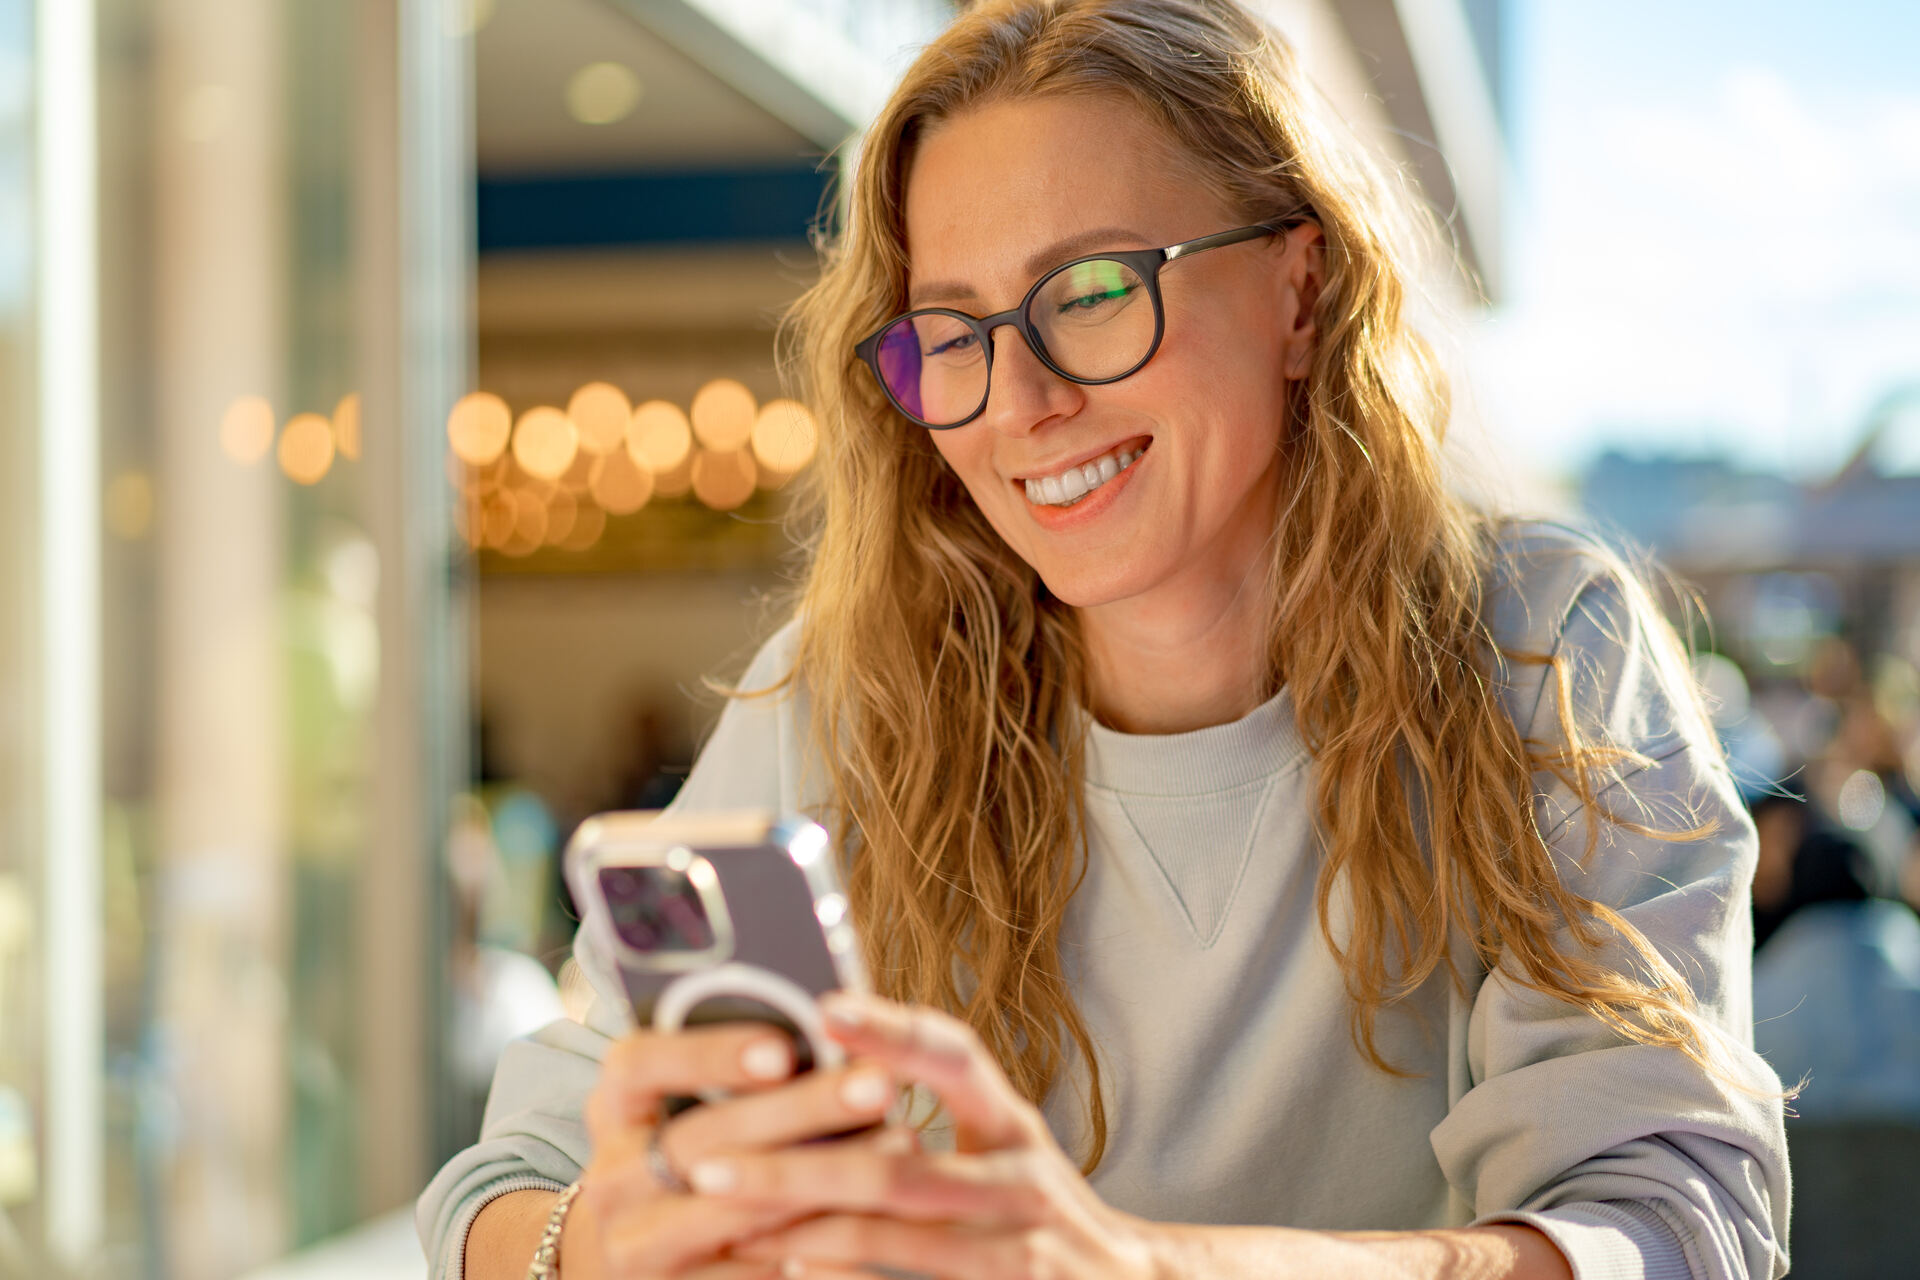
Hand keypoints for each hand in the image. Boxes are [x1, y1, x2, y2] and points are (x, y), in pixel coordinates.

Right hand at [568, 1023, 914, 1279]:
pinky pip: (751, 1269)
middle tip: (876, 1085)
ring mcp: (634, 1243)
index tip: (784, 1048)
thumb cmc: (690, 1143)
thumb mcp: (687, 1100)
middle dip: (798, 1110)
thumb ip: (742, 1066)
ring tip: (898, 1141)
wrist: (643, 1249)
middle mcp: (611, 1176)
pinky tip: (873, 1213)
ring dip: (820, 1176)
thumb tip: (834, 1020)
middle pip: (702, 1139)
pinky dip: (814, 1240)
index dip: (709, 1054)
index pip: (640, 1064)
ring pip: (732, 1208)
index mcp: (614, 1105)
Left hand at [708, 995, 1162, 1279]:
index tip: (823, 1007)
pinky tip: (790, 1267)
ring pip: (893, 1238)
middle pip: (899, 1168)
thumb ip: (937, 1102)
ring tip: (727, 1215)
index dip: (892, 1031)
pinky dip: (843, 1275)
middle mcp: (1024, 1179)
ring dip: (800, 1226)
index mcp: (1014, 1122)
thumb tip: (832, 1039)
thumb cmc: (1037, 1210)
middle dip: (796, 1162)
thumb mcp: (1003, 1143)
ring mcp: (1022, 1250)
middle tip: (709, 1158)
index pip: (956, 1056)